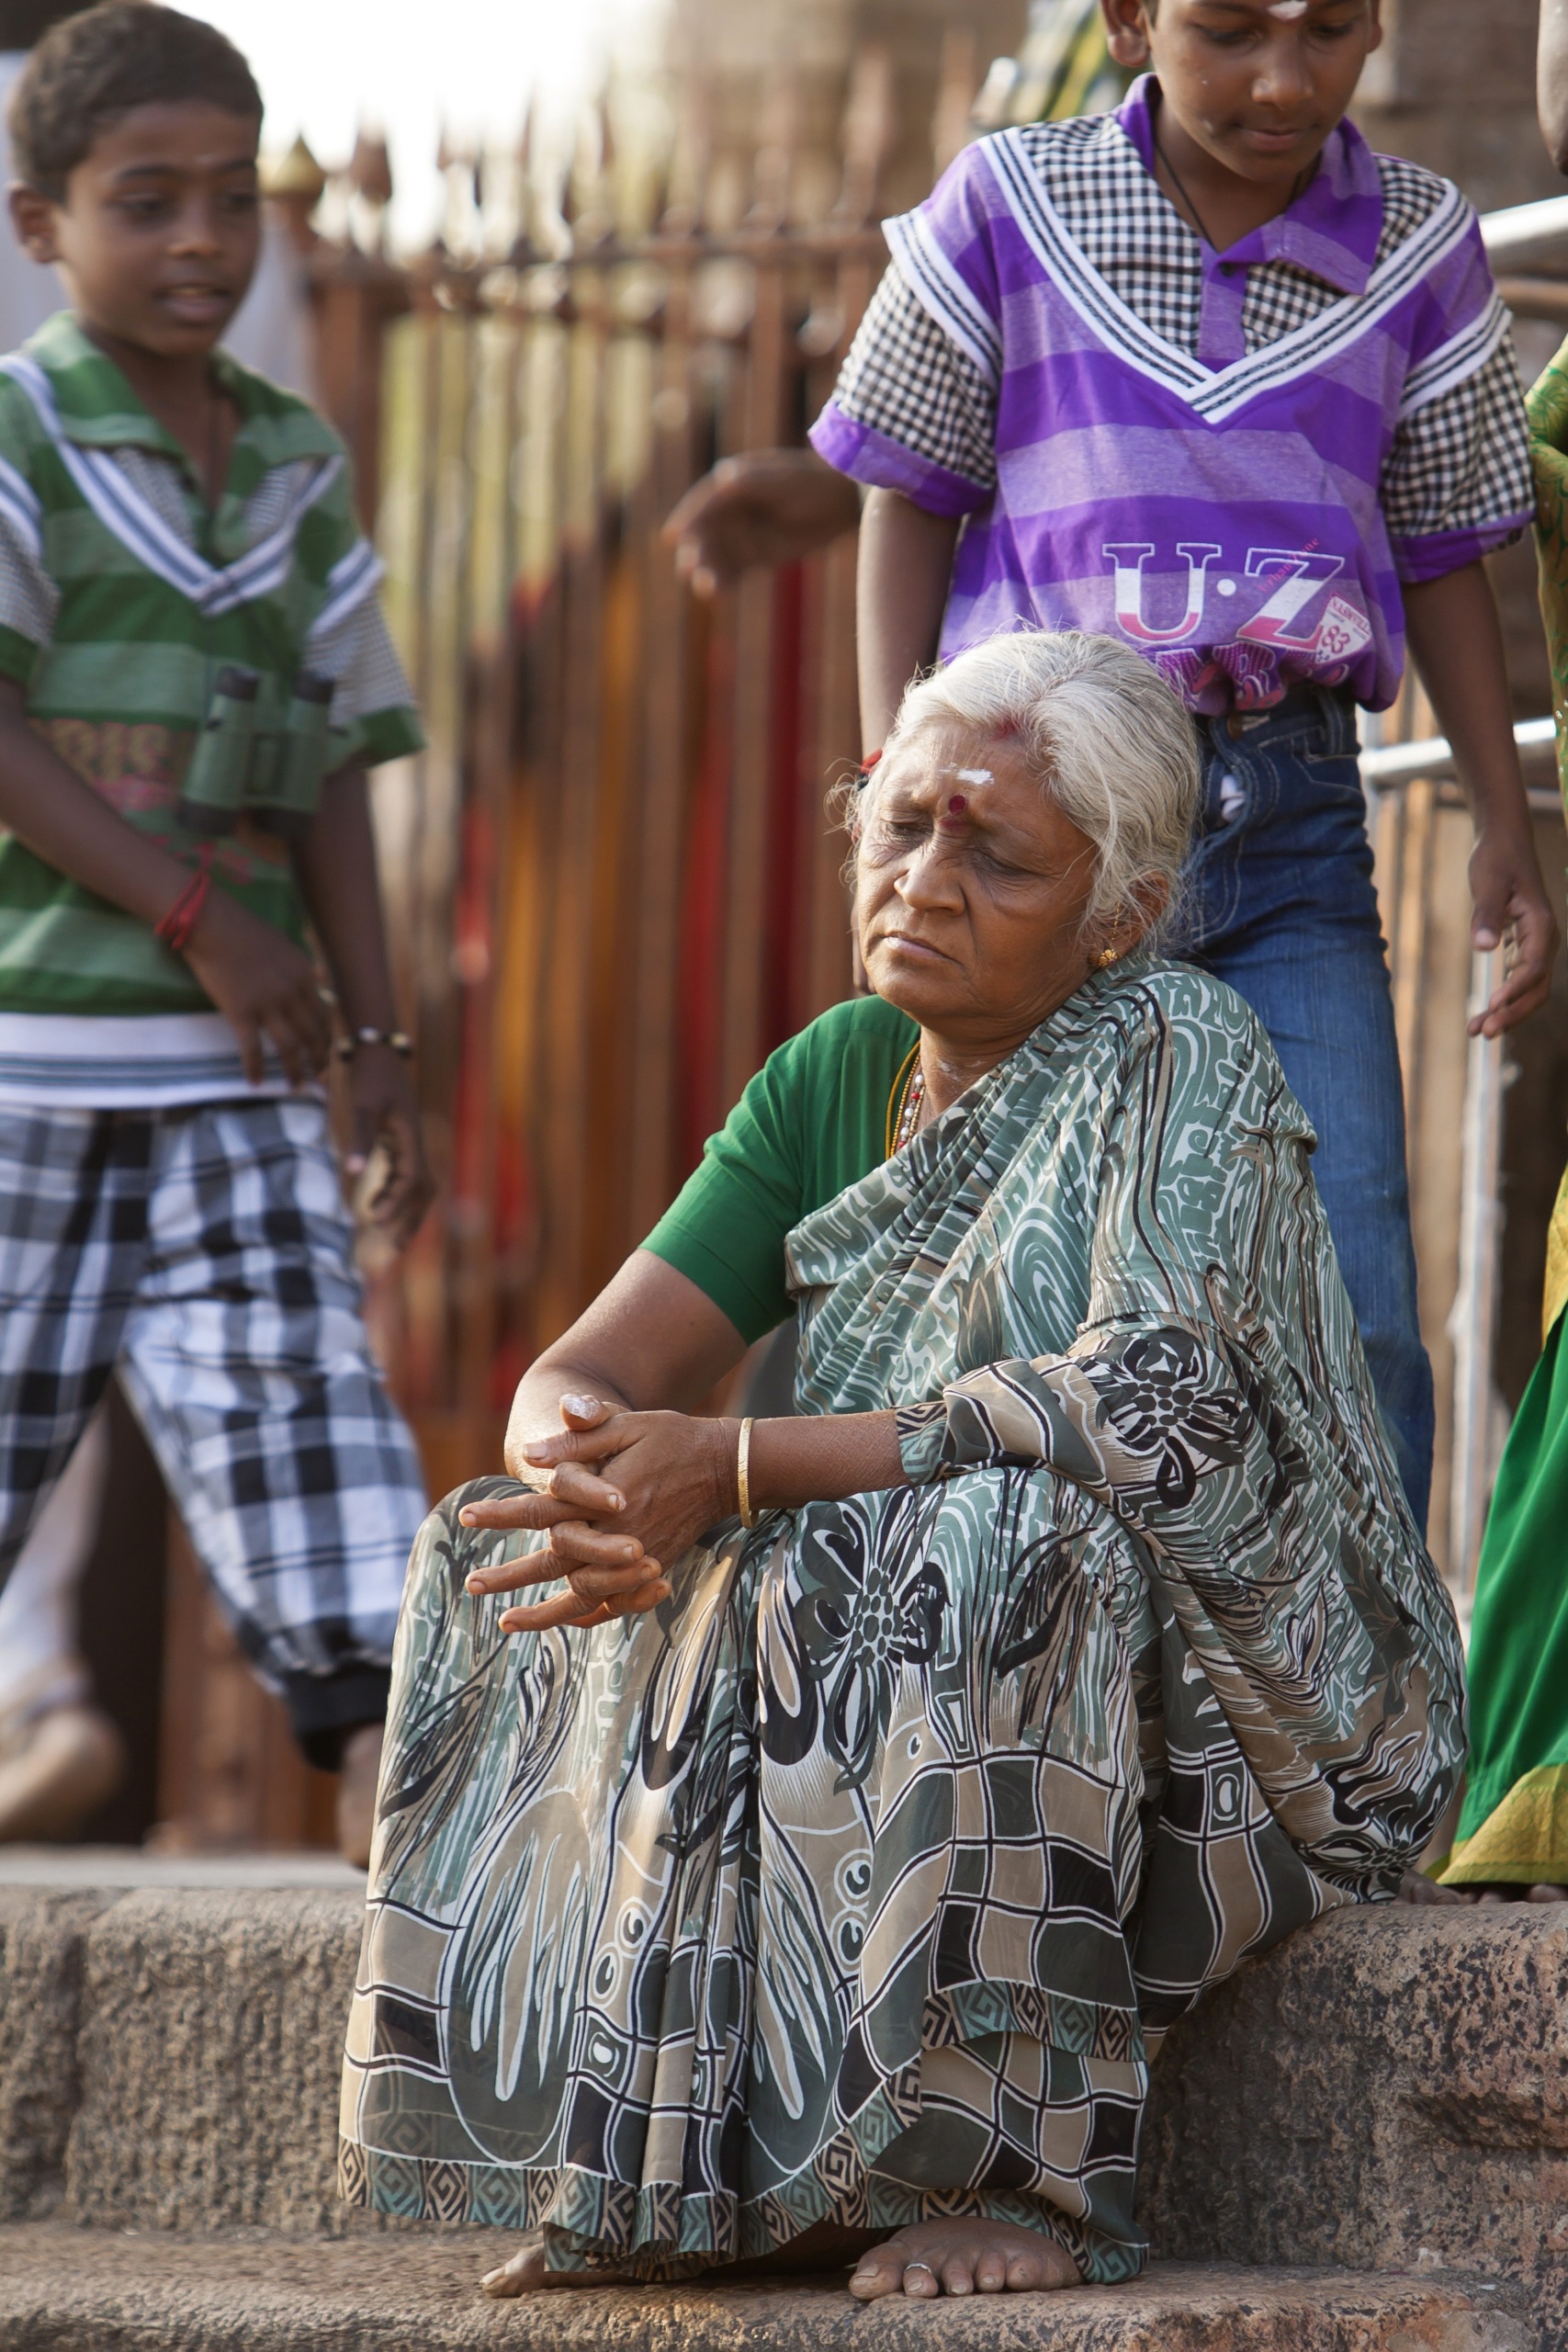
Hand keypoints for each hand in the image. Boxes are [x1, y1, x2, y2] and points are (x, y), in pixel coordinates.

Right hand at [182, 891, 330, 1084]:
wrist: (213, 924)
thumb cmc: (245, 931)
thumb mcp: (285, 946)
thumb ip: (299, 969)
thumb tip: (316, 980)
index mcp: (305, 975)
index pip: (323, 1015)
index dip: (327, 1038)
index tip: (327, 1052)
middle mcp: (292, 992)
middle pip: (312, 1034)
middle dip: (320, 1059)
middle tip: (321, 1078)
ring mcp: (267, 1004)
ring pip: (289, 1047)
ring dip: (296, 1070)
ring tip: (297, 1086)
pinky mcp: (240, 1012)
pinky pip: (251, 1048)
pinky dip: (255, 1068)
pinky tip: (255, 1083)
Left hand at [343, 1045, 432, 1250]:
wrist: (378, 1049)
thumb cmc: (370, 1075)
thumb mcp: (362, 1104)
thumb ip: (359, 1137)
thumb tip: (352, 1171)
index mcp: (411, 1137)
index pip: (412, 1179)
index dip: (396, 1202)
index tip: (374, 1219)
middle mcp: (415, 1142)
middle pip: (424, 1190)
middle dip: (411, 1219)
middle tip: (393, 1247)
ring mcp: (410, 1142)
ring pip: (417, 1185)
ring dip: (405, 1209)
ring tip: (383, 1230)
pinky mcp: (400, 1139)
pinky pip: (405, 1175)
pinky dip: (395, 1193)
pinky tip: (375, 1202)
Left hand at [458, 1394, 735, 1631]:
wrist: (726, 1468)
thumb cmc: (673, 1439)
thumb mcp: (626, 1425)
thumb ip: (580, 1439)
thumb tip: (529, 1454)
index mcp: (603, 1498)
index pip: (539, 1510)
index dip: (500, 1513)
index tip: (464, 1516)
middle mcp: (616, 1535)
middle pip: (552, 1564)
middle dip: (509, 1576)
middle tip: (471, 1584)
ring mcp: (635, 1558)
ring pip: (581, 1595)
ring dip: (542, 1613)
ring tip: (505, 1622)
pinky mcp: (651, 1568)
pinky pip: (615, 1604)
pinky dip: (588, 1616)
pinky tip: (563, 1622)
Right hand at [663, 450, 859, 596]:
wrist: (839, 500)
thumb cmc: (808, 482)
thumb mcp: (780, 479)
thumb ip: (750, 481)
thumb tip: (722, 476)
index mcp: (731, 485)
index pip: (703, 504)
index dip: (688, 519)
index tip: (675, 536)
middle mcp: (730, 511)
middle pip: (705, 534)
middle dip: (697, 551)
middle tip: (691, 567)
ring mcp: (742, 535)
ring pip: (716, 556)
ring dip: (707, 570)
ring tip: (705, 587)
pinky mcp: (755, 557)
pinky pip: (734, 571)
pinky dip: (724, 582)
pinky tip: (716, 594)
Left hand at [1467, 825, 1559, 1037]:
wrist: (1503, 842)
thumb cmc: (1496, 859)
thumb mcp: (1487, 882)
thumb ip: (1486, 914)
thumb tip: (1482, 947)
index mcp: (1541, 924)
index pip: (1534, 967)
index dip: (1515, 989)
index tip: (1493, 1004)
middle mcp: (1545, 939)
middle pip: (1536, 987)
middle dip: (1513, 1012)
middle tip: (1484, 1033)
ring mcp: (1536, 944)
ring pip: (1529, 989)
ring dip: (1508, 1012)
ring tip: (1477, 1032)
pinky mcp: (1524, 946)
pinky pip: (1518, 980)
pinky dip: (1504, 999)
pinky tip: (1482, 1015)